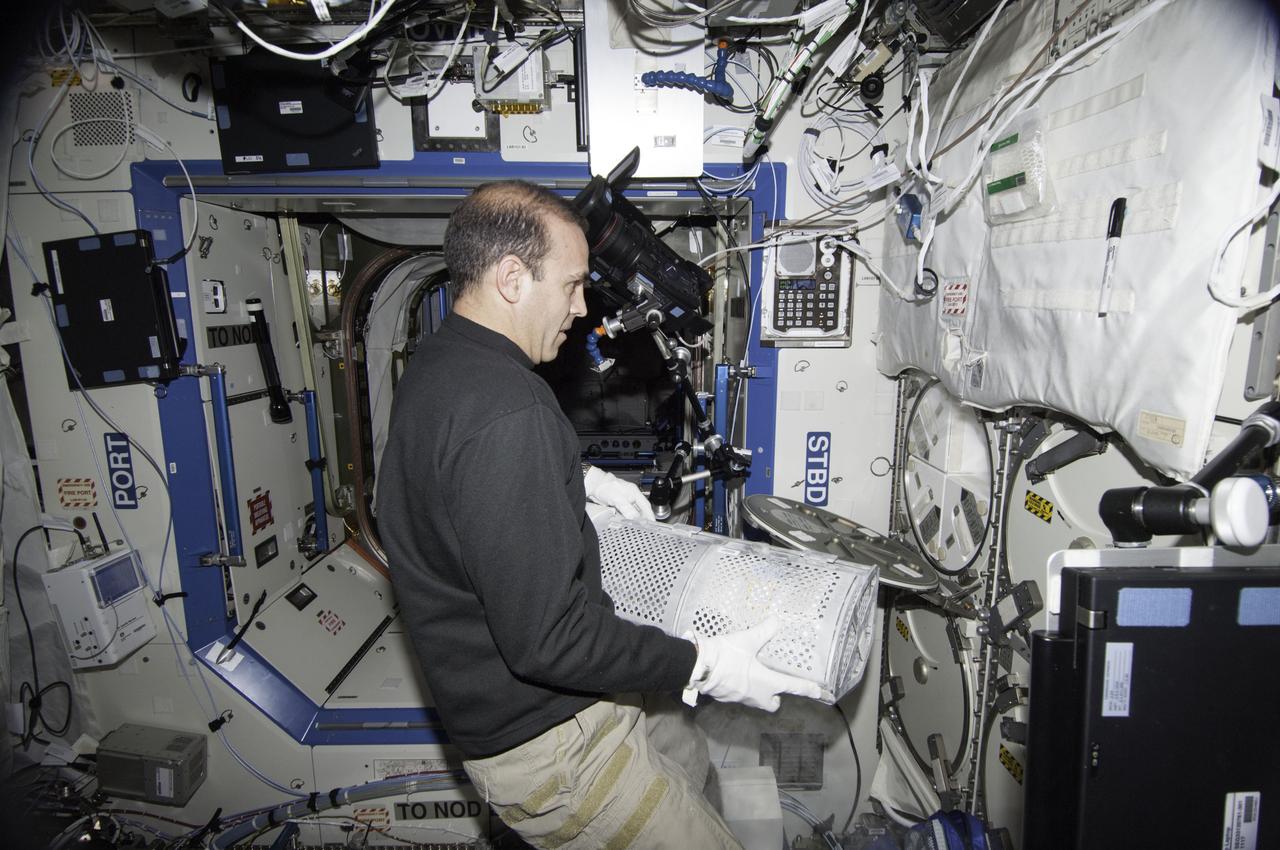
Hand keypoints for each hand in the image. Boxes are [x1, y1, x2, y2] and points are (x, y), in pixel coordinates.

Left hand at [583, 465, 654, 519]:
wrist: (595, 485)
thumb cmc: (606, 486)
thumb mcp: (618, 499)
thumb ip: (627, 509)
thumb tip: (635, 517)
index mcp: (634, 493)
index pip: (645, 505)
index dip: (649, 514)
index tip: (652, 523)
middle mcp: (631, 496)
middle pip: (639, 510)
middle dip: (641, 519)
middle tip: (643, 527)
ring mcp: (624, 500)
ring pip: (631, 512)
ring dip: (632, 519)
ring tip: (634, 526)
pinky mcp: (618, 504)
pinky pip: (624, 513)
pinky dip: (624, 518)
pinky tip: (624, 522)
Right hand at [681, 617, 822, 711]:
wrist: (697, 667)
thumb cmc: (726, 656)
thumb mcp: (747, 639)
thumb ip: (764, 631)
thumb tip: (777, 620)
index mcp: (767, 682)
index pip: (794, 687)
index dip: (809, 689)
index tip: (821, 693)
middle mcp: (757, 695)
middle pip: (772, 704)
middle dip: (776, 698)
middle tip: (775, 686)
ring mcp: (741, 698)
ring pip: (756, 701)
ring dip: (759, 693)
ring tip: (755, 678)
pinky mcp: (727, 697)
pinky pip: (740, 696)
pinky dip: (742, 689)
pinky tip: (737, 676)